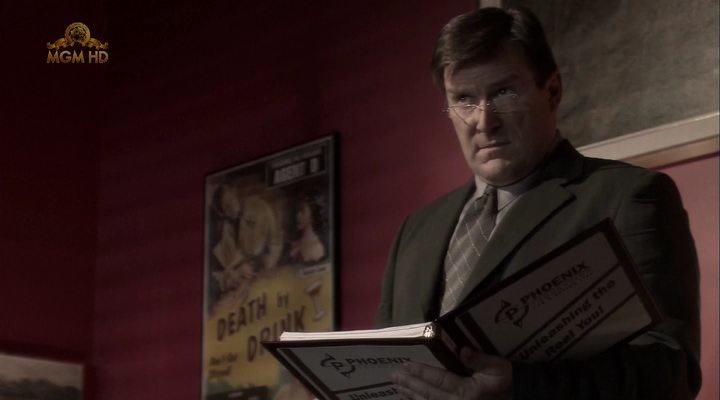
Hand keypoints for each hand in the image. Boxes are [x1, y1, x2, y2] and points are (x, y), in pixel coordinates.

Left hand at [390, 347, 511, 399]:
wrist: (520, 398)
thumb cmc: (508, 382)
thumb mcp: (498, 368)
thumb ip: (480, 359)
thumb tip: (462, 350)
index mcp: (468, 392)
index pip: (439, 380)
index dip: (421, 372)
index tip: (405, 366)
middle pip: (429, 394)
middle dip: (410, 384)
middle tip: (393, 376)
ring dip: (412, 396)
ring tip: (398, 388)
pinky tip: (412, 399)